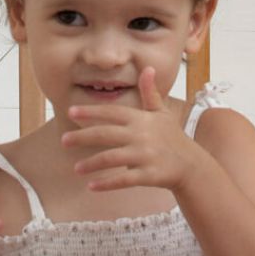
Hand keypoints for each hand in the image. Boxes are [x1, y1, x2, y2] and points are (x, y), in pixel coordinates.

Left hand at [62, 67, 198, 193]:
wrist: (191, 164)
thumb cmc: (171, 136)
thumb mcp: (162, 112)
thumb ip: (150, 93)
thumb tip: (149, 68)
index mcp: (141, 119)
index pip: (112, 112)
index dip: (91, 111)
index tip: (71, 111)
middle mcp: (141, 135)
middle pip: (106, 134)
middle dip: (82, 136)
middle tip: (63, 140)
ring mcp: (145, 155)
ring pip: (112, 158)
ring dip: (92, 163)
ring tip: (76, 168)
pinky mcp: (149, 175)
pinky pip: (124, 179)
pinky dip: (107, 183)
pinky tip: (91, 186)